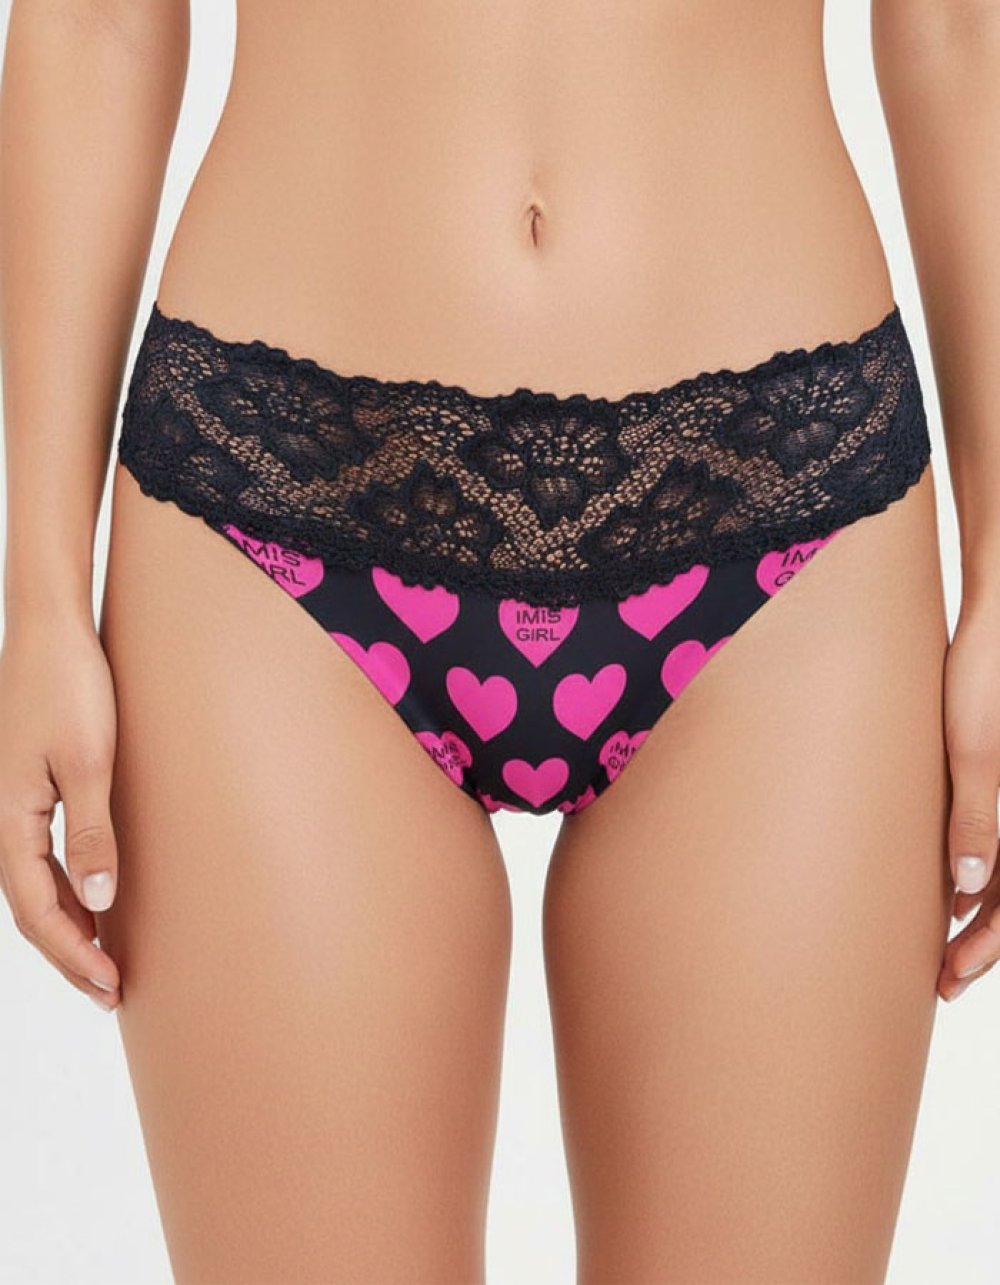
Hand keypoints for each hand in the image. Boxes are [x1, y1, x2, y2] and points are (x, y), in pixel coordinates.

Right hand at [0, 612, 120, 1009]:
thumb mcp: (88, 762)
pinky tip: (96, 896)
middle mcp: (6, 816)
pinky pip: (43, 853)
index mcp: (12, 818)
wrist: (52, 627)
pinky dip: (68, 886)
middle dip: (70, 953)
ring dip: (69, 923)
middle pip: (32, 906)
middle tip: (112, 991)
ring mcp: (17, 801)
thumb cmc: (70, 686)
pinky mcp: (33, 784)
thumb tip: (99, 904)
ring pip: (36, 882)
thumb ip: (92, 833)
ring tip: (105, 958)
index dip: (73, 954)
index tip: (110, 986)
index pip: (37, 909)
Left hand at [938, 609, 999, 1000]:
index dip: (987, 946)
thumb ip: (978, 820)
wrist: (998, 622)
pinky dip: (979, 875)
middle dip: (981, 943)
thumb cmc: (986, 679)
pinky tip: (950, 892)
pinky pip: (999, 841)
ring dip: (980, 914)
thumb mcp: (975, 752)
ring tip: (940, 949)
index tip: (949, 976)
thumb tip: (968, 891)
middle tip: (941, 981)